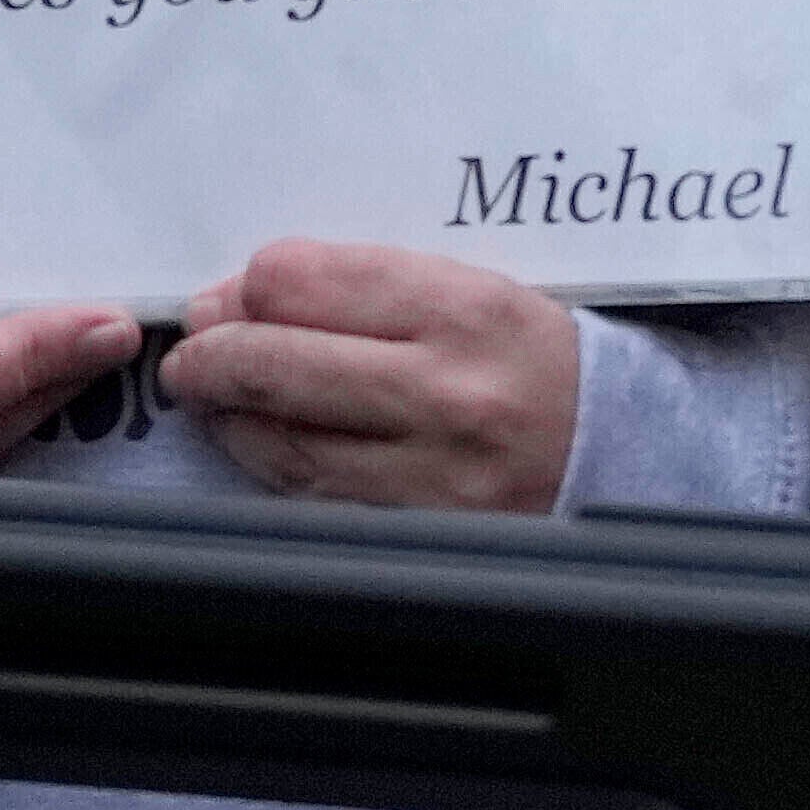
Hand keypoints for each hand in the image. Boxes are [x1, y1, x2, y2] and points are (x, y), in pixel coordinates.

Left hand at [160, 241, 579, 511]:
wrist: (619, 446)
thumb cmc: (530, 355)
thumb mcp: (471, 288)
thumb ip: (368, 286)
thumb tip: (248, 294)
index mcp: (461, 309)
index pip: (305, 281)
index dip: (246, 286)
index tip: (230, 294)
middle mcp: (445, 391)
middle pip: (279, 360)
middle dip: (212, 352)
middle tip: (190, 350)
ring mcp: (430, 472)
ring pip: (285, 440)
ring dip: (229, 413)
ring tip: (210, 394)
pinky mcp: (419, 529)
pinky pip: (314, 495)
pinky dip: (268, 464)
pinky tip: (253, 441)